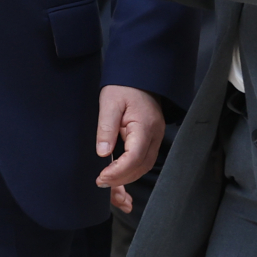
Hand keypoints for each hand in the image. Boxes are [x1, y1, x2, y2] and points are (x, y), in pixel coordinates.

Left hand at [96, 85, 165, 213]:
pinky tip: (120, 177)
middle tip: (101, 182)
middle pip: (142, 166)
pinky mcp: (151, 138)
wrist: (138, 75)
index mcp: (145, 126)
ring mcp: (156, 137)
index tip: (101, 177)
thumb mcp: (109, 102)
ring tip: (107, 181)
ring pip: (144, 165)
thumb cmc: (123, 85)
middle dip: (122, 178)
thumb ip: (106, 128)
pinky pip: (144, 159)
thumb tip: (102, 153)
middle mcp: (155, 135)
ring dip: (127, 177)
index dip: (118, 171)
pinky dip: (132, 171)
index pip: (134, 157)